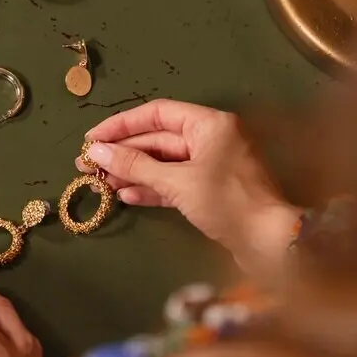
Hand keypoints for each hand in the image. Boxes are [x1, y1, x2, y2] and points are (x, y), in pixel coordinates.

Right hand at [80, 100, 301, 276]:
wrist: (270, 242)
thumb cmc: (227, 202)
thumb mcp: (177, 181)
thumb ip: (135, 165)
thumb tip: (96, 152)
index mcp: (210, 124)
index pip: (157, 113)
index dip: (122, 124)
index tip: (92, 138)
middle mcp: (211, 138)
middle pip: (158, 139)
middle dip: (123, 152)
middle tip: (87, 165)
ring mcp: (212, 166)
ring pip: (164, 163)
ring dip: (132, 172)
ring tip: (100, 183)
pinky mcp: (210, 191)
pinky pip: (174, 182)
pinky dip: (150, 187)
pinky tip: (125, 195)